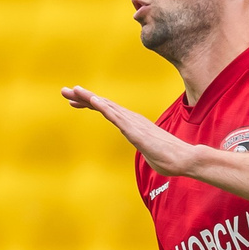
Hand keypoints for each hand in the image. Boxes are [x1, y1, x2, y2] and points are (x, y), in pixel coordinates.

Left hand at [63, 87, 202, 174]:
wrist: (185, 160)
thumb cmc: (169, 159)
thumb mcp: (149, 153)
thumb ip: (145, 149)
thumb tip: (149, 152)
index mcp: (132, 124)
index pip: (107, 111)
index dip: (90, 103)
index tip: (73, 101)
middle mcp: (131, 120)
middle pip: (103, 104)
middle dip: (82, 97)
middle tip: (63, 91)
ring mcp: (133, 124)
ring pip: (107, 106)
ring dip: (89, 98)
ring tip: (72, 90)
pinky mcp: (136, 131)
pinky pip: (117, 117)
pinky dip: (104, 107)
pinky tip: (93, 100)